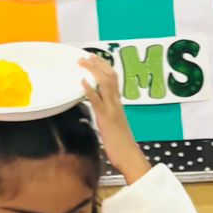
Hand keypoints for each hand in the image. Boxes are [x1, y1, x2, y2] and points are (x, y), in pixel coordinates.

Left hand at [80, 55, 149, 182]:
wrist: (130, 157)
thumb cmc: (122, 145)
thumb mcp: (114, 125)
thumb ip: (107, 115)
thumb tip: (98, 110)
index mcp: (118, 104)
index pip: (113, 79)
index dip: (103, 67)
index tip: (93, 58)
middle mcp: (116, 104)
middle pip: (110, 76)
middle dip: (98, 63)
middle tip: (86, 55)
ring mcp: (112, 110)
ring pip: (105, 83)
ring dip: (93, 70)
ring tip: (82, 62)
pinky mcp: (106, 119)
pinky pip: (98, 101)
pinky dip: (90, 89)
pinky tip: (82, 81)